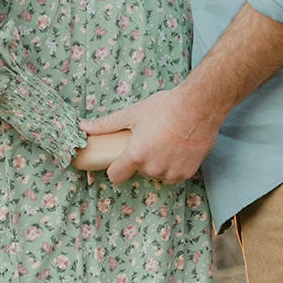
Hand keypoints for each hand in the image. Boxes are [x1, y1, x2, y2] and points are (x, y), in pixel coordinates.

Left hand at [79, 86, 218, 185]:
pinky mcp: (186, 173)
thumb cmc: (166, 107)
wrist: (198, 106)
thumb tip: (83, 127)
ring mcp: (170, 172)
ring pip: (157, 174)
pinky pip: (174, 174)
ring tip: (167, 142)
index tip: (121, 159)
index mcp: (136, 155)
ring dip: (159, 163)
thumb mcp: (134, 113)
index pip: (115, 176)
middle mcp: (152, 168)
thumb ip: (108, 124)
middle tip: (150, 140)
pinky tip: (179, 148)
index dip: (116, 167)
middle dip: (142, 159)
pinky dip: (175, 165)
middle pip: (139, 171)